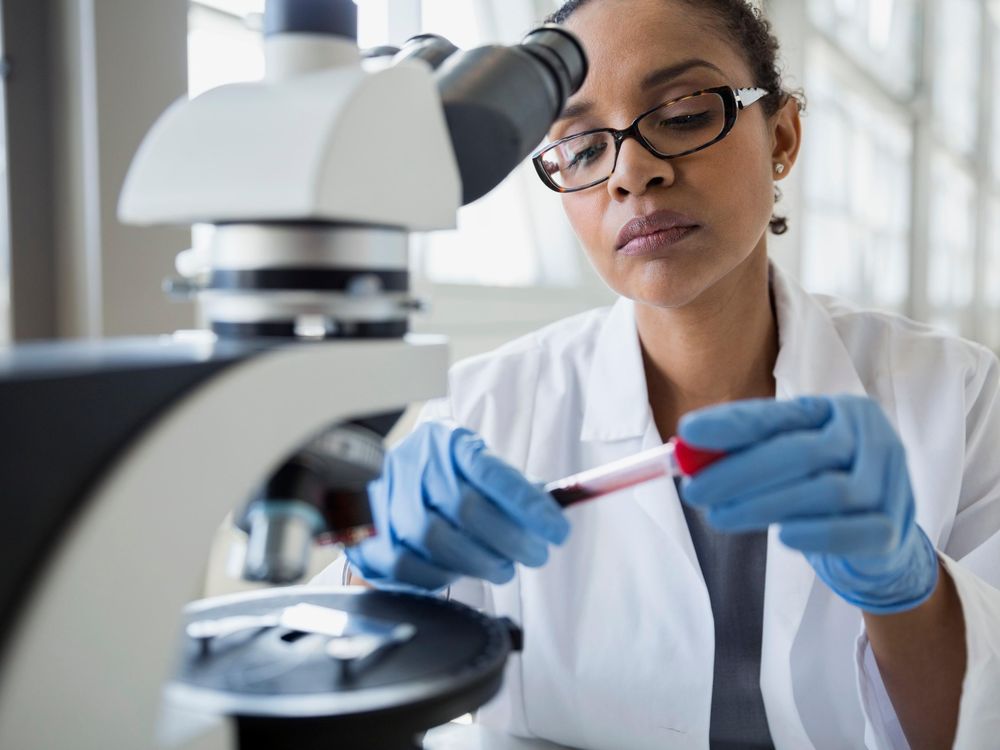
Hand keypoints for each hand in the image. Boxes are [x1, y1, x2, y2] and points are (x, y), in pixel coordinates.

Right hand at [346, 422, 569, 591]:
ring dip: (480, 563)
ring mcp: (387, 499)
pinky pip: (408, 566)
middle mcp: (414, 464)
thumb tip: (549, 518)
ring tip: (503, 568)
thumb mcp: (478, 468)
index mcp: (447, 441)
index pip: (492, 473)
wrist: (388, 483)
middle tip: (536, 555)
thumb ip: (512, 490)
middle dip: (510, 540)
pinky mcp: (372, 535)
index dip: (528, 505)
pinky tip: (462, 572)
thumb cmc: (446, 478)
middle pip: (466, 509)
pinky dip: (443, 576)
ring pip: (436, 541)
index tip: (558, 531)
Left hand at [678, 395, 938, 614]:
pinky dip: (816, 534)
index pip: (778, 415)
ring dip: (766, 506)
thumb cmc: (818, 485)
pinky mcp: (894, 526)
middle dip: (740, 473)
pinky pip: (853, 530)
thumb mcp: (783, 457)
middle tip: (695, 492)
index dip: (732, 424)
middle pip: (801, 452)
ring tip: (721, 517)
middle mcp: (869, 437)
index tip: (688, 433)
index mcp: (836, 411)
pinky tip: (783, 537)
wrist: (876, 536)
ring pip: (827, 491)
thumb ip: (744, 449)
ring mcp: (890, 480)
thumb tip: (687, 449)